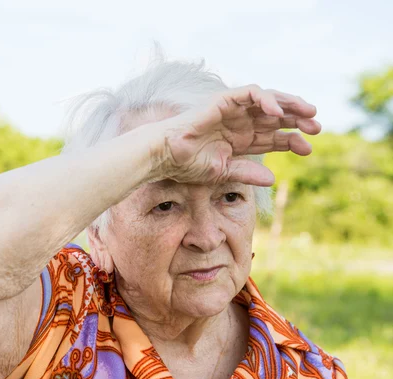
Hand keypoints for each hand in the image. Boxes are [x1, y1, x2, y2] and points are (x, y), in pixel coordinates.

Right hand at [150, 84, 320, 186]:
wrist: (166, 155)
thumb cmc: (188, 165)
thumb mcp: (223, 172)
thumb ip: (246, 173)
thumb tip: (272, 179)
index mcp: (241, 140)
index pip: (273, 137)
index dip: (292, 141)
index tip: (309, 150)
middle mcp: (240, 122)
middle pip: (276, 117)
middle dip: (298, 120)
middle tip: (317, 128)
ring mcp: (233, 110)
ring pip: (269, 101)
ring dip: (290, 105)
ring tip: (309, 113)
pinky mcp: (224, 100)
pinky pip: (250, 93)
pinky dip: (266, 100)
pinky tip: (279, 113)